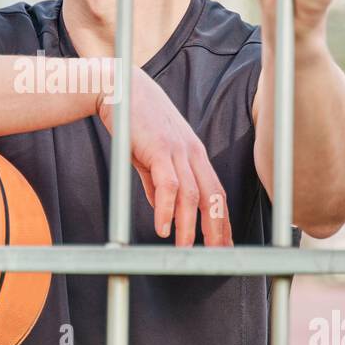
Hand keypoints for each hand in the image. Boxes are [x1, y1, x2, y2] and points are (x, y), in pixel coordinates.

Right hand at [96, 66, 232, 246]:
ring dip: (189, 226)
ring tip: (184, 250)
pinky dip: (167, 209)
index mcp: (194, 154)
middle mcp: (192, 152)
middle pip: (213, 197)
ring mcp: (178, 150)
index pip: (216, 192)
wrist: (120, 88)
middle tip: (217, 256)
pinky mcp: (160, 149)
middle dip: (217, 229)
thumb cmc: (136, 119)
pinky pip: (169, 185)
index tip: (224, 243)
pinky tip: (163, 228)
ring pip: (192, 195)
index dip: (222, 219)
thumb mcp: (151, 154)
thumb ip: (157, 181)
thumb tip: (162, 207)